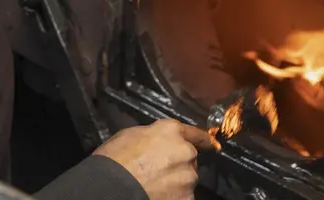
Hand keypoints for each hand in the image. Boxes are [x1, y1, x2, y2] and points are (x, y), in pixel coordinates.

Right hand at [93, 119, 213, 199]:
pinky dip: (174, 197)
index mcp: (171, 131)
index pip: (196, 133)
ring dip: (176, 182)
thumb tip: (158, 141)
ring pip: (187, 179)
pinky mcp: (186, 198)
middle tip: (159, 171)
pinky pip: (183, 196)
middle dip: (179, 164)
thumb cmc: (114, 159)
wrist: (112, 187)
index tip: (212, 144)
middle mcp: (185, 152)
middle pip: (190, 158)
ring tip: (155, 185)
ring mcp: (187, 177)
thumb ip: (153, 135)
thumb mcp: (131, 134)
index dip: (203, 139)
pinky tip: (158, 195)